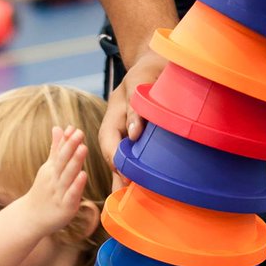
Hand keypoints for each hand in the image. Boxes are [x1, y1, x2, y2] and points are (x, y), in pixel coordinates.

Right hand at [16, 126, 88, 235]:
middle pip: (62, 161)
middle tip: (79, 133)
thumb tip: (59, 127)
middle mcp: (54, 179)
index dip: (67, 141)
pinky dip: (76, 185)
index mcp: (51, 169)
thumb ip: (56, 149)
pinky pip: (71, 195)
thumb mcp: (48, 168)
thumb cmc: (43, 192)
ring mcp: (59, 193)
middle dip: (71, 147)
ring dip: (75, 162)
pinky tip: (83, 175)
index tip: (74, 128)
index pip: (59, 153)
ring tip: (83, 148)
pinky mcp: (65, 207)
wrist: (30, 219)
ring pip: (67, 176)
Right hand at [100, 50, 165, 188]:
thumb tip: (133, 134)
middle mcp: (116, 127)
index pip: (109, 143)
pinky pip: (134, 156)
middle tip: (125, 201)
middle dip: (118, 178)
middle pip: (113, 156)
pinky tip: (142, 187)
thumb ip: (136, 109)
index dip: (116, 162)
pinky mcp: (137, 137)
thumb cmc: (150, 71)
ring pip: (122, 158)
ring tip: (130, 203)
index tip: (126, 179)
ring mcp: (126, 132)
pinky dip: (136, 171)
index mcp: (113, 116)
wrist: (157, 62)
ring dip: (125, 178)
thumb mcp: (141, 83)